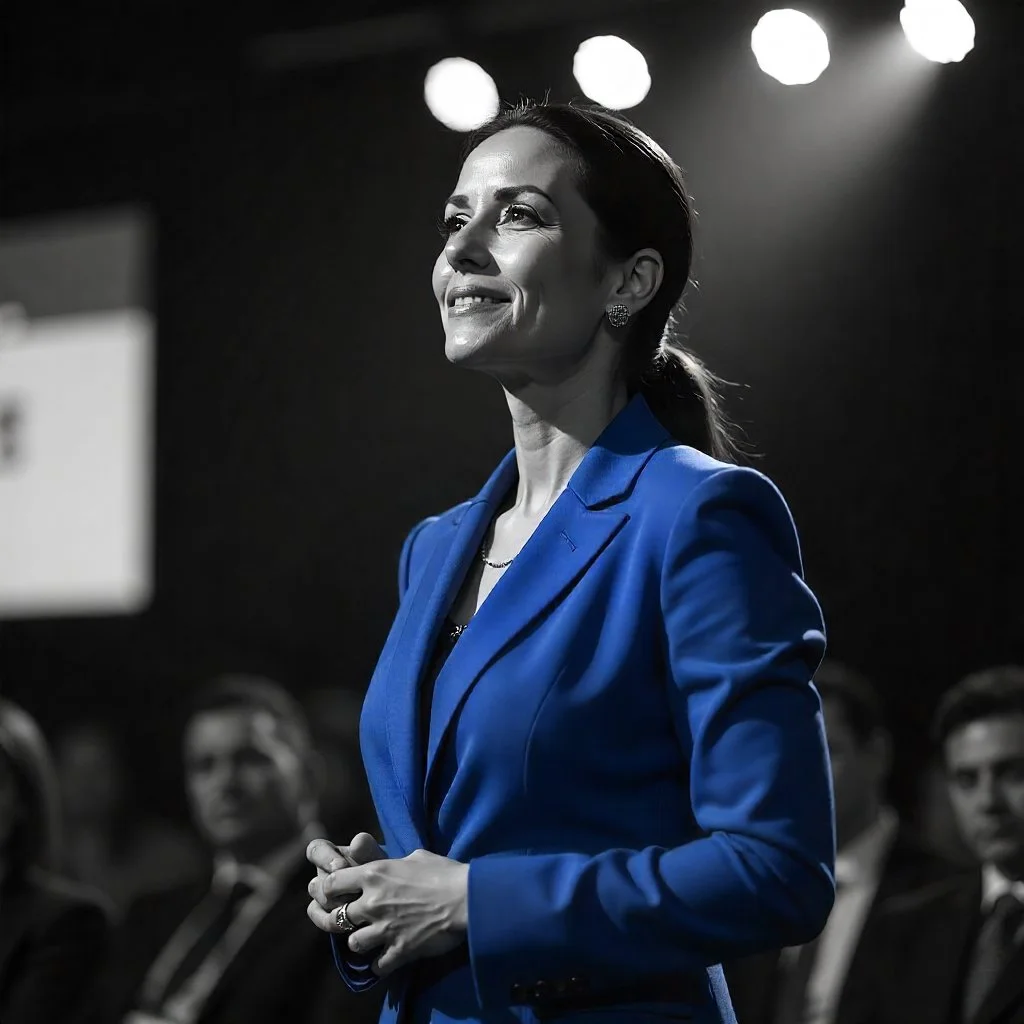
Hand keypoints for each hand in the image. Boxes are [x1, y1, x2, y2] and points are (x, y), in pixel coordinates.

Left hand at [306, 847, 468, 977]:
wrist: (466, 898)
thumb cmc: (444, 871)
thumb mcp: (415, 856)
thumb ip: (393, 862)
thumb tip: (390, 864)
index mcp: (374, 874)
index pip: (331, 883)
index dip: (329, 889)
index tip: (334, 893)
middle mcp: (372, 902)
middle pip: (337, 917)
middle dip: (343, 919)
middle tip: (353, 918)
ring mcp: (383, 929)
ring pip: (353, 944)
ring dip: (361, 941)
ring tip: (372, 938)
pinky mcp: (398, 950)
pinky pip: (377, 966)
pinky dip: (380, 964)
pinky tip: (387, 957)